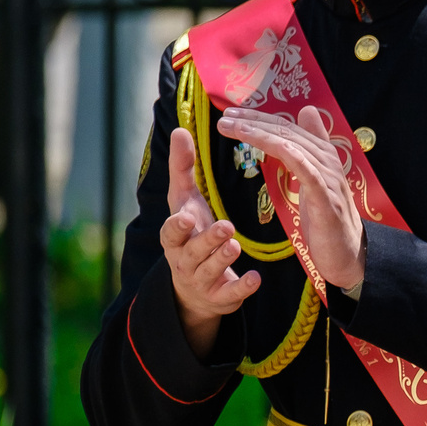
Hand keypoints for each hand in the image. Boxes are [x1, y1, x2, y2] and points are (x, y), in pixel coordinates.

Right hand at [159, 127, 257, 356]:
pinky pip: (231, 293)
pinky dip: (242, 287)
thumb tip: (179, 129)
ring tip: (236, 245)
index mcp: (176, 236)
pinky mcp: (221, 296)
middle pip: (192, 251)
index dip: (176, 226)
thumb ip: (182, 168)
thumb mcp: (186, 201)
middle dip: (206, 240)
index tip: (187, 216)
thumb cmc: (192, 233)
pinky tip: (256, 278)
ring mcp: (202, 279)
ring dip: (222, 257)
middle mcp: (184, 258)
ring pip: (210, 269)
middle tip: (225, 228)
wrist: (196, 286)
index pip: (170, 231)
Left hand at [215, 105, 364, 289]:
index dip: (259, 117)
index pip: (288, 128)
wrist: (347, 253)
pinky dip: (289, 154)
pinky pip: (306, 171)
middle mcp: (327, 161)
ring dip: (260, 134)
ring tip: (232, 128)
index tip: (231, 113)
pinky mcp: (326, 198)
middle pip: (288, 133)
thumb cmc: (327, 218)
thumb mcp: (315, 179)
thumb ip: (310, 147)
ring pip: (292, 146)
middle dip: (254, 122)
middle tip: (224, 117)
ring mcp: (328, 179)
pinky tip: (270, 145)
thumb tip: (308, 111)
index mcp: (322, 155)